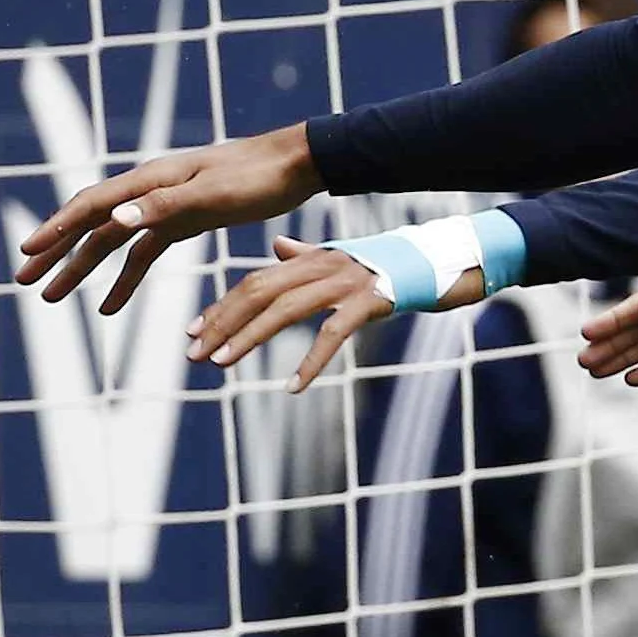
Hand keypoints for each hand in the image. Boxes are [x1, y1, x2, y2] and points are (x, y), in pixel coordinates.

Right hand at [16, 125, 322, 312]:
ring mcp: (163, 207)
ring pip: (111, 242)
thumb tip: (115, 221)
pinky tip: (109, 308)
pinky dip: (123, 279)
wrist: (294, 166)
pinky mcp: (182, 221)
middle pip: (90, 224)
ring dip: (81, 268)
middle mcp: (148, 192)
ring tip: (53, 297)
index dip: (57, 229)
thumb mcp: (213, 195)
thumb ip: (164, 208)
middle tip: (25, 280)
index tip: (27, 252)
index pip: (91, 206)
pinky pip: (142, 254)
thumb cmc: (256, 177)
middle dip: (56, 252)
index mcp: (150, 181)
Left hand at [189, 235, 452, 391]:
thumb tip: (277, 250)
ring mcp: (345, 282)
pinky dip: (311, 360)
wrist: (444, 262)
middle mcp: (321, 266)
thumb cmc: (392, 266)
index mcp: (311, 259)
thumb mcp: (343, 261)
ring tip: (223, 364)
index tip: (193, 333)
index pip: (254, 282)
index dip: (221, 308)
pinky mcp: (370, 301)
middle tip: (196, 355)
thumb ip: (306, 257)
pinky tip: (293, 386)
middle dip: (223, 324)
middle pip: (258, 292)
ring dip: (249, 337)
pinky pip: (333, 333)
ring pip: (284, 309)